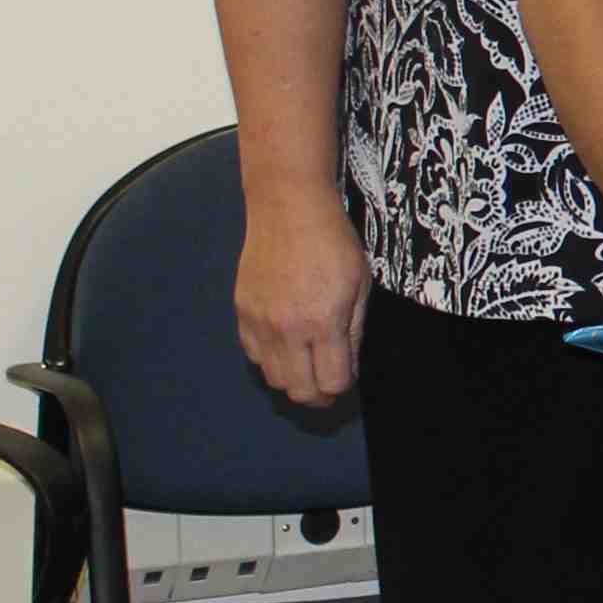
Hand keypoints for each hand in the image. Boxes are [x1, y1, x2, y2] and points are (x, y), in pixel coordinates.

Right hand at [231, 201, 373, 406]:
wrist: (287, 208)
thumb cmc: (332, 241)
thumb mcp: (360, 284)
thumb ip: (354, 331)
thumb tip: (348, 366)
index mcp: (323, 321)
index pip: (331, 382)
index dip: (342, 387)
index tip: (346, 377)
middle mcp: (287, 328)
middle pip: (298, 390)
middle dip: (318, 395)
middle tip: (328, 384)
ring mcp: (259, 321)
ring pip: (272, 377)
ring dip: (293, 379)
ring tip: (307, 365)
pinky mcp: (241, 312)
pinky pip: (253, 355)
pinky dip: (270, 359)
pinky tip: (285, 344)